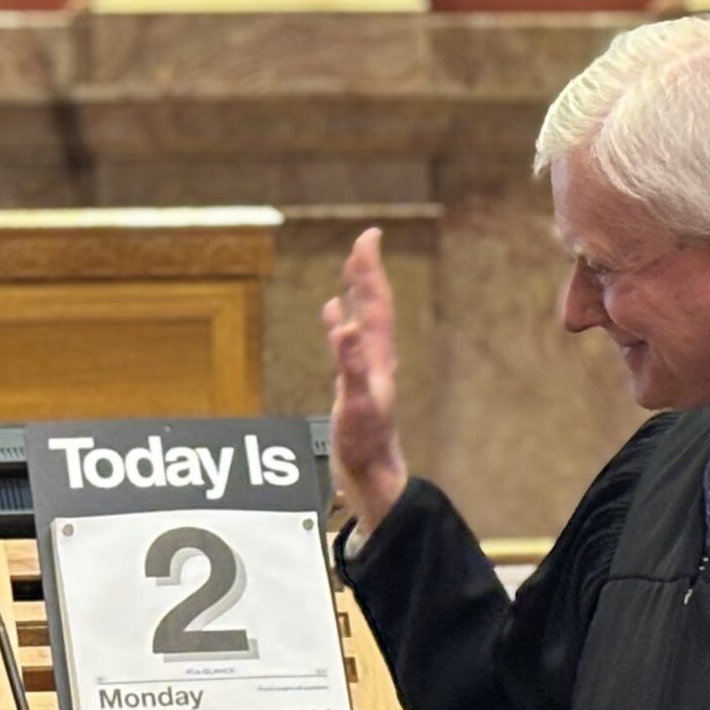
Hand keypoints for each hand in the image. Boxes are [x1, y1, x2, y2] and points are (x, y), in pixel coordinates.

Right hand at [322, 226, 409, 531]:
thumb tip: (344, 327)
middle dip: (367, 271)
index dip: (371, 269)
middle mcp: (376, 357)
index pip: (375, 302)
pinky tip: (331, 315)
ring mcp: (367, 368)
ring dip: (357, 291)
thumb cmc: (365, 443)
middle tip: (364, 239)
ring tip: (352, 268)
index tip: (369, 236)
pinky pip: (348, 342)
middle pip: (373, 305)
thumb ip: (351, 365)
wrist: (371, 473)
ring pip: (362, 319)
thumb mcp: (357, 404)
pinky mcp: (355, 381)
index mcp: (378, 356)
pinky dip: (339, 322)